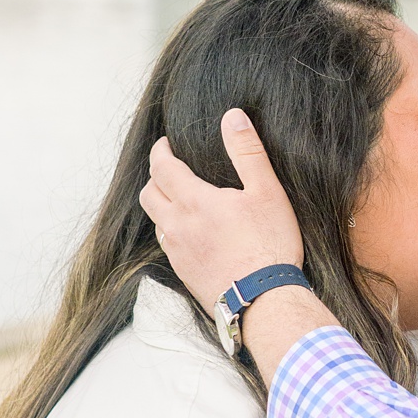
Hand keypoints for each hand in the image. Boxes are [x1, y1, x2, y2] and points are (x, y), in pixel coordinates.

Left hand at [140, 108, 303, 308]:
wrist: (264, 300)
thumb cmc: (269, 245)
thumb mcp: (267, 192)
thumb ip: (247, 152)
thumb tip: (233, 116)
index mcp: (193, 201)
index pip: (162, 167)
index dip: (161, 151)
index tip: (166, 144)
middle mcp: (177, 225)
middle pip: (149, 194)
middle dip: (156, 177)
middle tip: (170, 170)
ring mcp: (177, 252)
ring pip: (156, 221)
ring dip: (163, 205)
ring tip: (181, 200)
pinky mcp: (183, 272)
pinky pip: (168, 245)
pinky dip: (173, 231)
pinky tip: (193, 233)